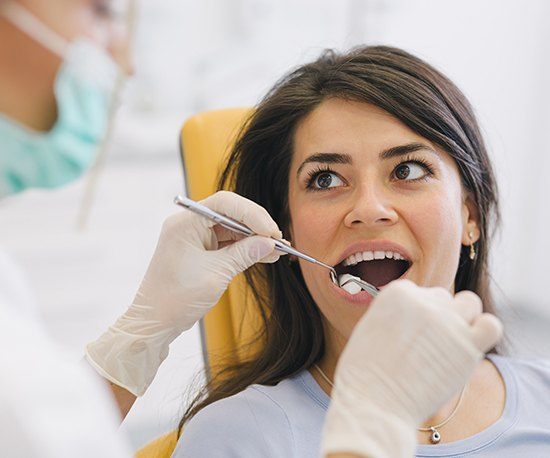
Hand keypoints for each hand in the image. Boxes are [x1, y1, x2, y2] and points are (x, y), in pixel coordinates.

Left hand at [86, 191, 282, 395]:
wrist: (154, 323)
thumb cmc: (176, 298)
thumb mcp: (215, 274)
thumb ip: (244, 254)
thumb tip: (270, 243)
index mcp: (185, 223)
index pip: (225, 204)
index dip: (252, 214)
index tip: (271, 231)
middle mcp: (189, 224)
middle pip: (230, 213)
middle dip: (256, 225)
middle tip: (278, 240)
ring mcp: (195, 237)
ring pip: (232, 228)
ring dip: (254, 238)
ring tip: (277, 249)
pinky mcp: (200, 251)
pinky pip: (228, 243)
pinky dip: (246, 248)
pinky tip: (265, 255)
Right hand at [322, 279, 502, 457]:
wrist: (374, 403)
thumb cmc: (365, 373)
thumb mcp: (370, 327)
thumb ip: (395, 314)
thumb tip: (415, 316)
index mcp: (398, 292)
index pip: (420, 292)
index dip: (416, 314)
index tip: (410, 334)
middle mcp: (424, 301)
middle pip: (443, 298)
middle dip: (438, 318)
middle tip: (427, 346)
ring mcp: (448, 322)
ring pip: (470, 304)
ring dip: (463, 319)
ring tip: (450, 344)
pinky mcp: (468, 346)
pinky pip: (491, 326)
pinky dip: (484, 332)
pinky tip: (470, 348)